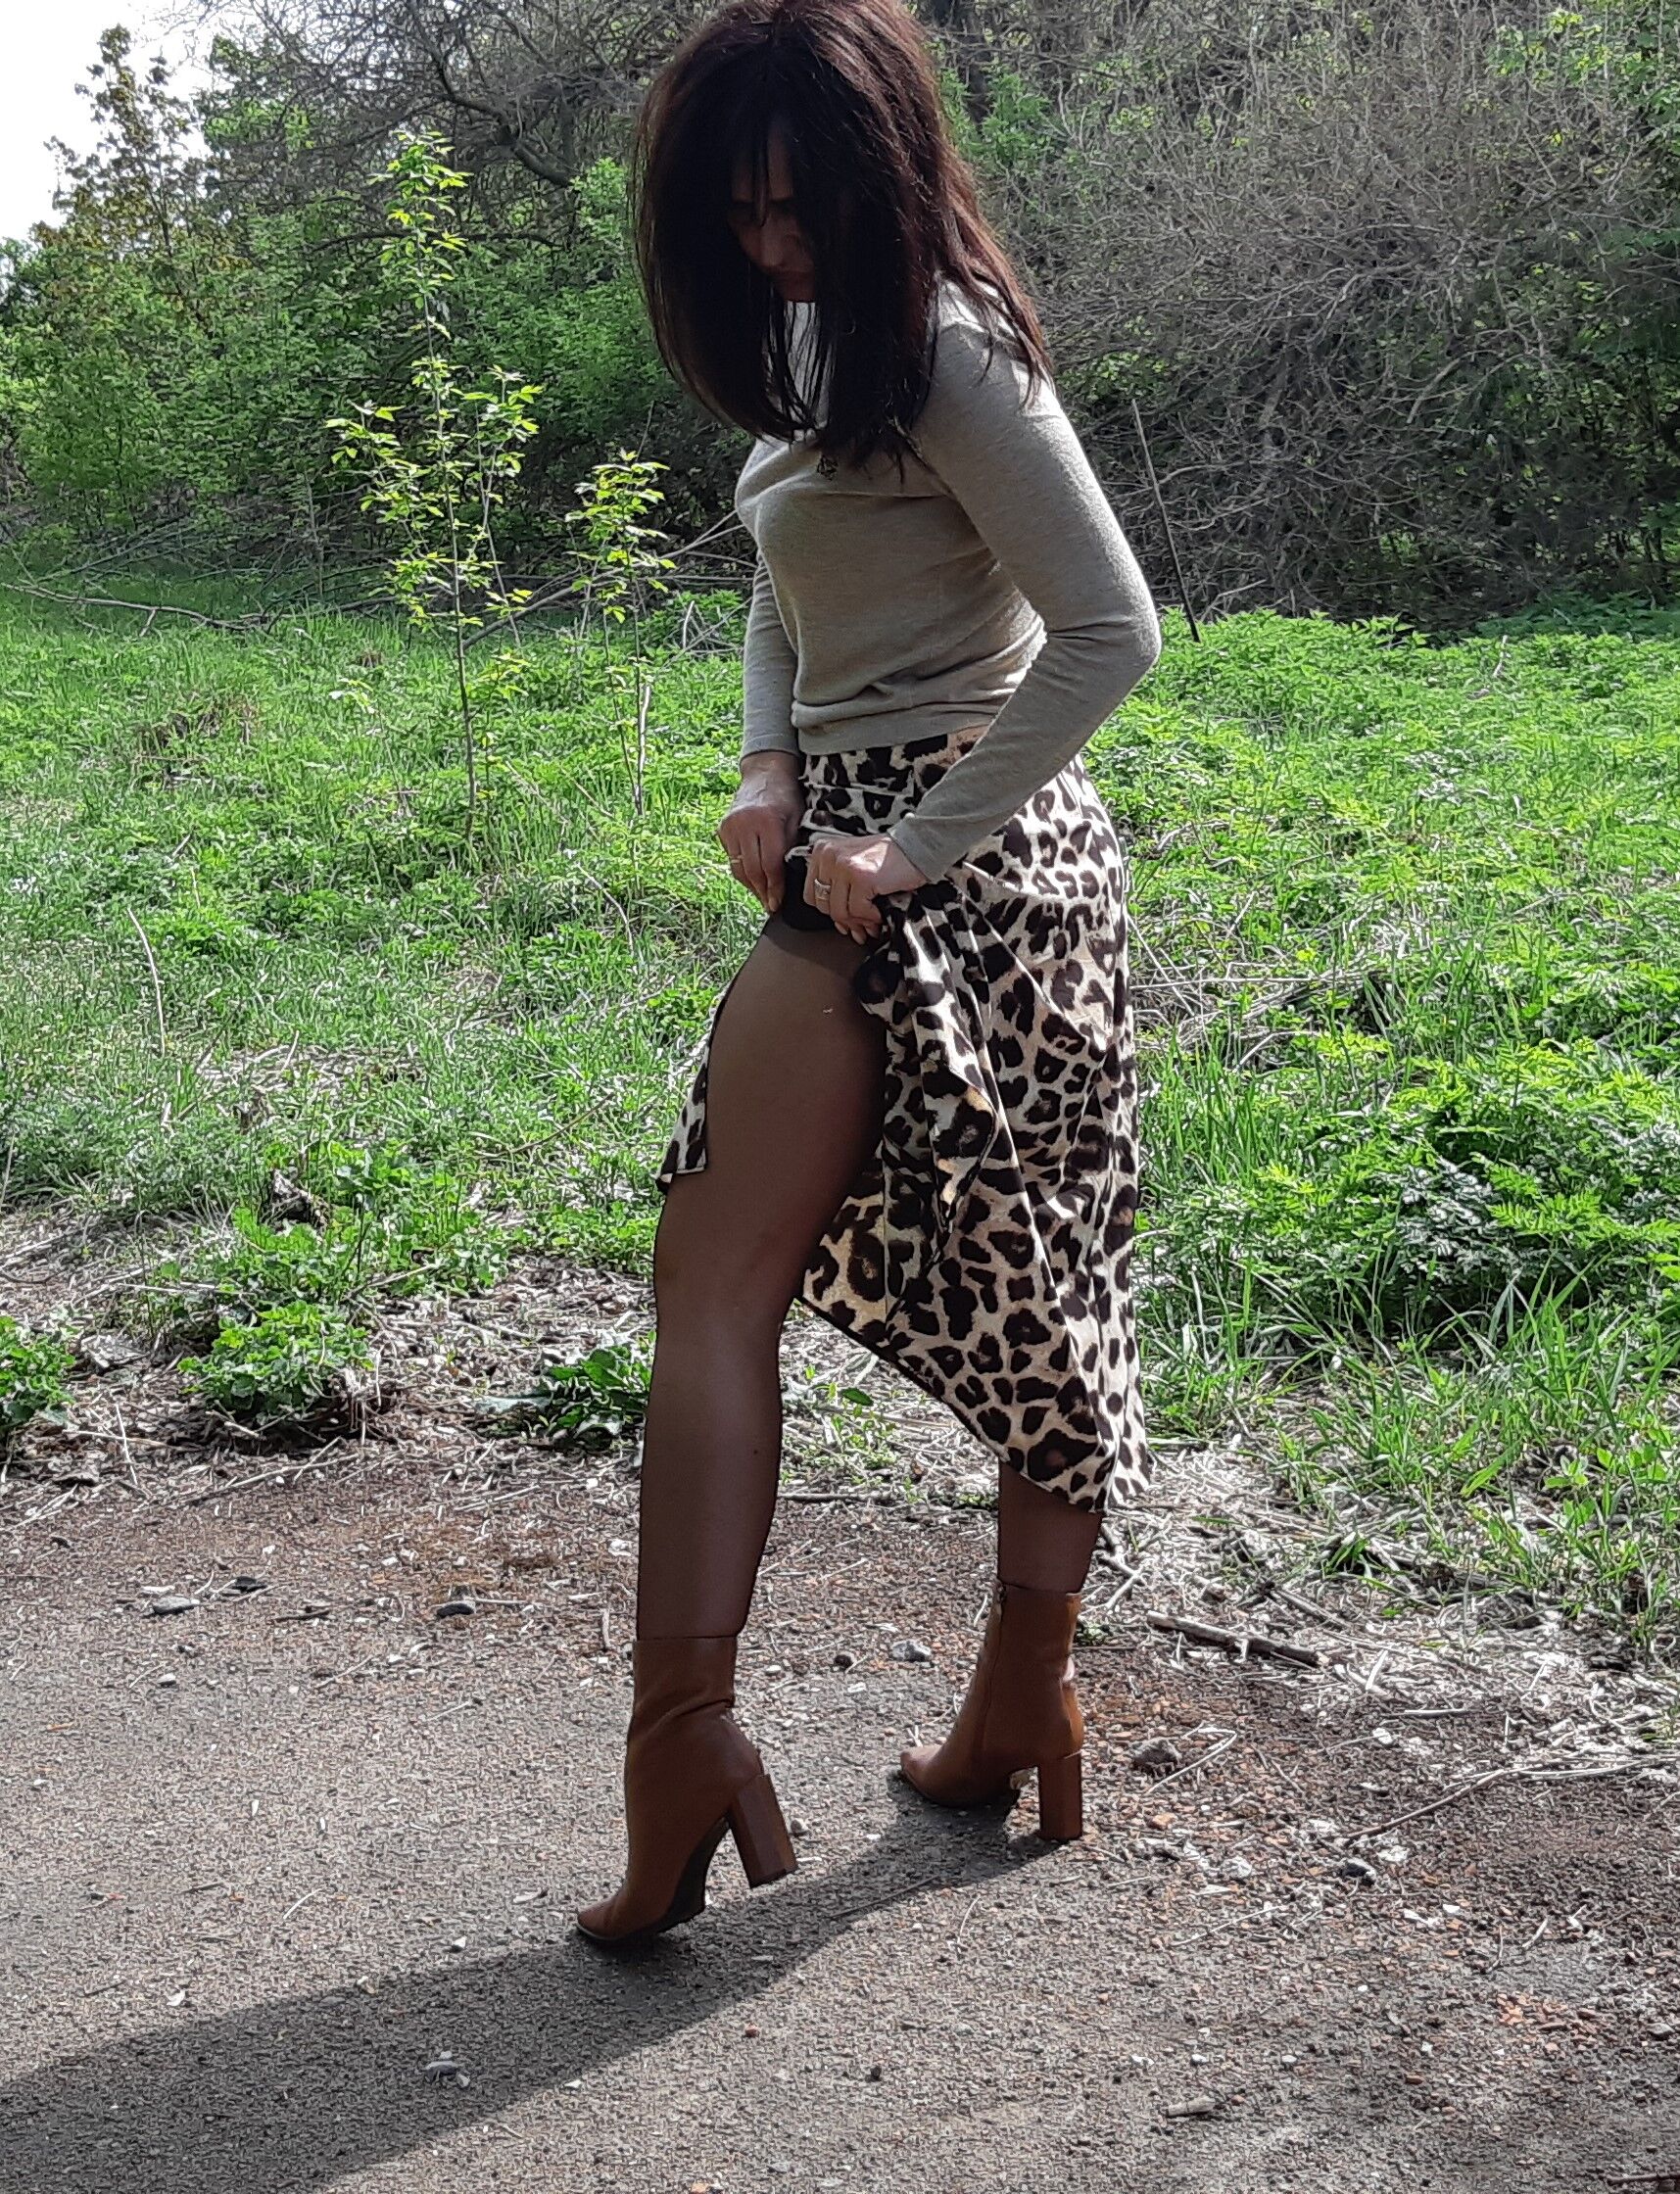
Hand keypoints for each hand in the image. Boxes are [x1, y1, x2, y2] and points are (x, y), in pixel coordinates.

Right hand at [719, 752, 802, 912]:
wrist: (764, 774)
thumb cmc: (786, 797)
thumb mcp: (796, 821)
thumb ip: (791, 849)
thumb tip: (790, 883)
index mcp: (767, 821)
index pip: (770, 865)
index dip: (775, 887)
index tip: (777, 902)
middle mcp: (745, 824)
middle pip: (752, 870)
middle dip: (762, 891)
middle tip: (770, 905)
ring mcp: (730, 826)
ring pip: (739, 868)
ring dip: (751, 886)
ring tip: (762, 896)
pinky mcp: (722, 828)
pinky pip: (732, 859)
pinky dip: (742, 872)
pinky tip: (753, 880)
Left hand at [805, 832, 928, 944]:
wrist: (917, 848)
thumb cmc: (888, 858)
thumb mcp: (854, 864)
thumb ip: (839, 888)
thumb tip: (839, 924)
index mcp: (822, 851)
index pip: (811, 894)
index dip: (829, 911)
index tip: (846, 917)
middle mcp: (829, 856)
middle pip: (824, 905)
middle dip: (845, 920)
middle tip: (862, 926)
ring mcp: (843, 865)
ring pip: (839, 911)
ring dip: (859, 922)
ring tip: (872, 923)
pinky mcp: (860, 877)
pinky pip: (858, 910)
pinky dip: (871, 917)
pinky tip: (880, 912)